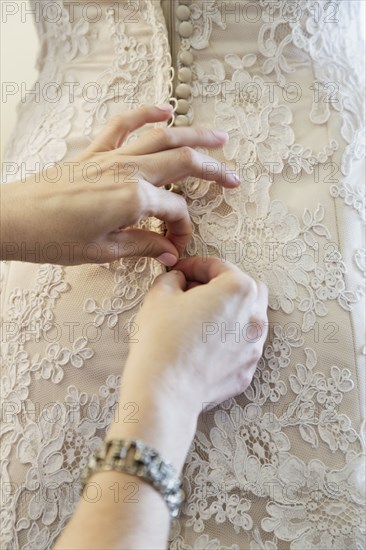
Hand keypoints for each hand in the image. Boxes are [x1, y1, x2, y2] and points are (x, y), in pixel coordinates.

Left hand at [1, 104, 238, 265]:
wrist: (13, 219)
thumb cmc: (52, 238)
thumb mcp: (103, 251)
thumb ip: (142, 246)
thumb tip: (167, 252)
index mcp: (133, 199)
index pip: (175, 212)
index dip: (182, 230)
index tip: (176, 245)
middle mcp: (127, 171)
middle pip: (182, 164)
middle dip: (212, 170)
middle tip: (233, 178)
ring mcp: (111, 157)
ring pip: (163, 138)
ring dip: (194, 134)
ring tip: (219, 137)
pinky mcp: (95, 151)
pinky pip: (124, 125)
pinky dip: (145, 113)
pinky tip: (164, 109)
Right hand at [121, 257, 267, 416]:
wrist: (164, 392)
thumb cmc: (162, 340)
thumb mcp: (159, 295)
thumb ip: (173, 278)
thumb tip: (179, 280)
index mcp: (238, 290)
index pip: (220, 266)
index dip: (195, 265)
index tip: (180, 271)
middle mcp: (255, 317)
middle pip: (246, 288)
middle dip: (223, 284)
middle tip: (195, 290)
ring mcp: (253, 347)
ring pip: (249, 318)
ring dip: (229, 311)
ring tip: (200, 317)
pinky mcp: (246, 371)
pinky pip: (242, 346)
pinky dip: (228, 338)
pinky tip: (204, 344)